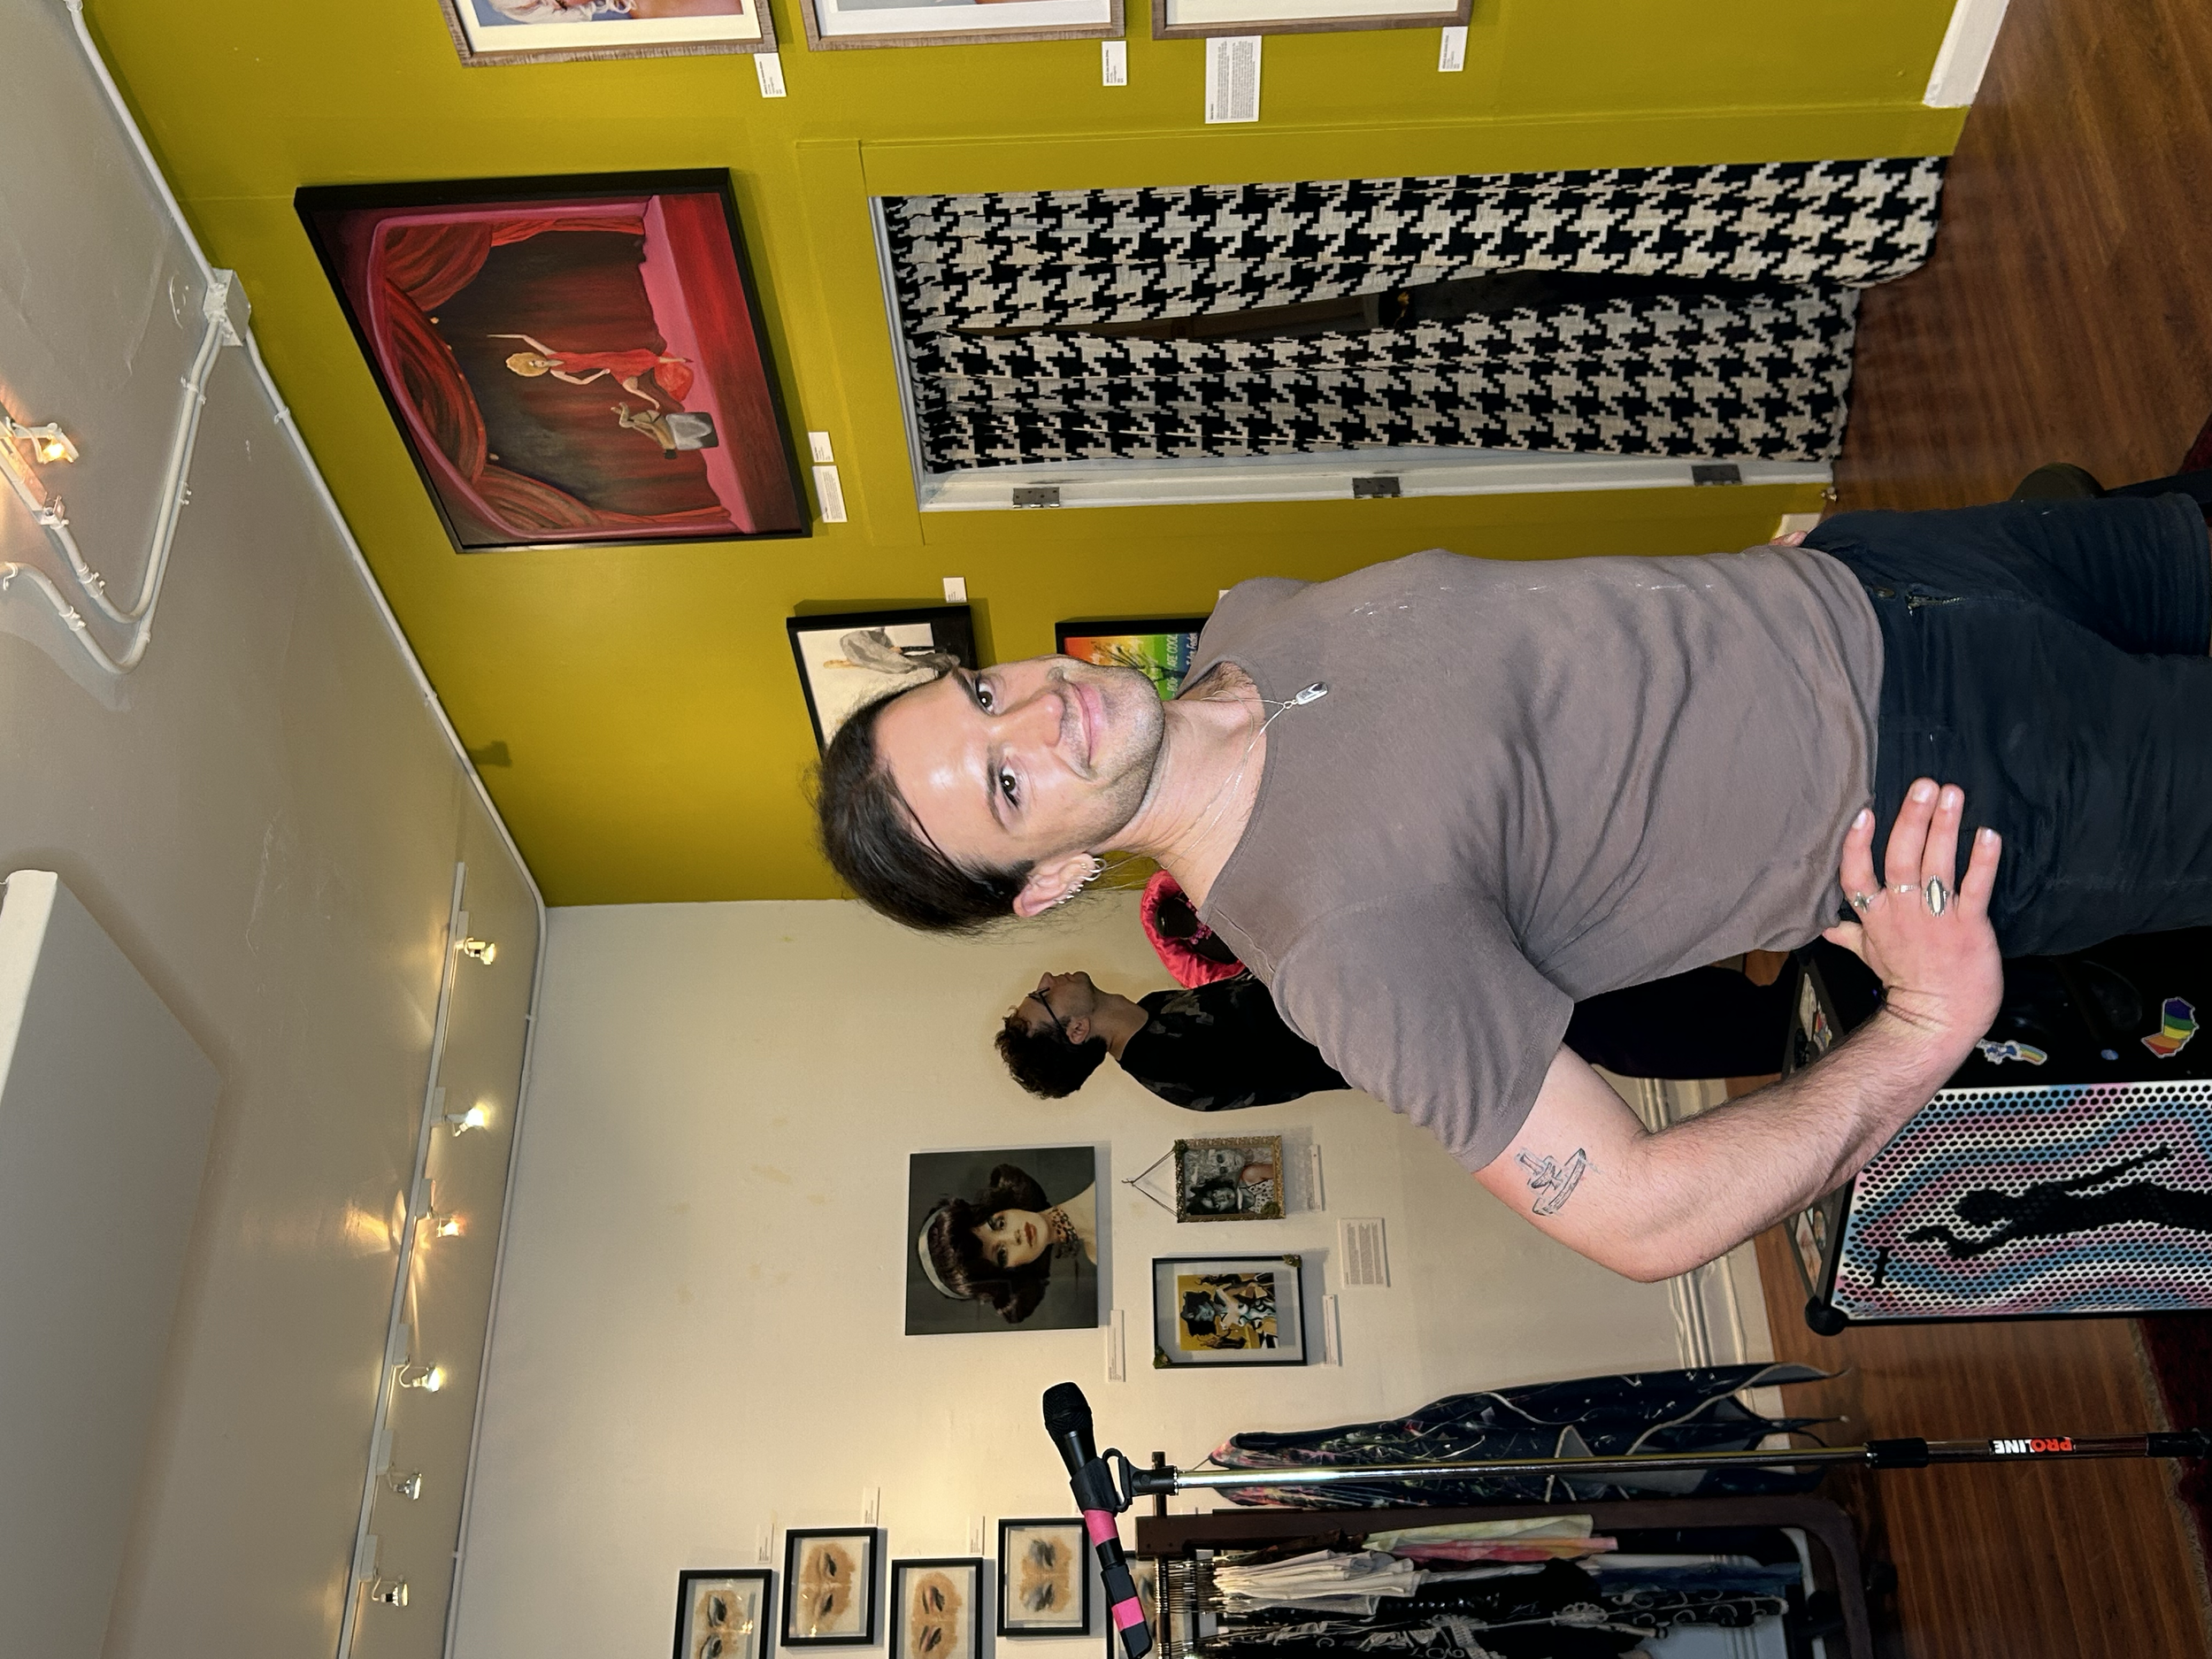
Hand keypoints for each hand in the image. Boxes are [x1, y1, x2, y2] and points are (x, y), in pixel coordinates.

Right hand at [1822, 779, 2003, 1052]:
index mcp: (1876, 917)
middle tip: (1923, 785)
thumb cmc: (1908, 987)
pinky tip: (1987, 835)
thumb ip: (1851, 935)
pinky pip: (1975, 888)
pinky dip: (1981, 862)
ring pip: (1936, 865)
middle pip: (1899, 858)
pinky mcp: (1969, 926)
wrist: (1940, 1020)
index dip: (1856, 843)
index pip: (1856, 874)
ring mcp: (1936, 918)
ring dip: (1944, 827)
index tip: (1863, 813)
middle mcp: (1903, 912)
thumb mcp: (1871, 958)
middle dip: (1911, 819)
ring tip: (1951, 793)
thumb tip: (1827, 928)